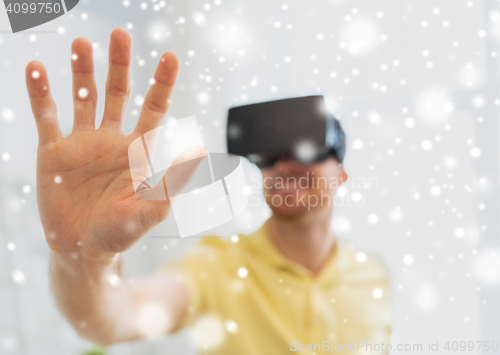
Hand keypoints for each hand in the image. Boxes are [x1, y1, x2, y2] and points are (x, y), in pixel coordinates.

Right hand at [26, 28, 204, 258]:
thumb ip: (173, 180)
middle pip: (118, 93)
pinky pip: (47, 116)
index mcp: (138, 151)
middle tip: (120, 35)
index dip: (162, 83)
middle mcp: (112, 140)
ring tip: (81, 44)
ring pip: (83, 98)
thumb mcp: (151, 208)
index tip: (170, 56)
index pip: (154, 109)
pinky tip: (37, 70)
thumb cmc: (120, 233)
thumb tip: (200, 150)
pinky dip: (41, 93)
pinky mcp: (53, 152)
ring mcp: (82, 143)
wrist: (82, 251)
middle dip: (119, 65)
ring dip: (81, 71)